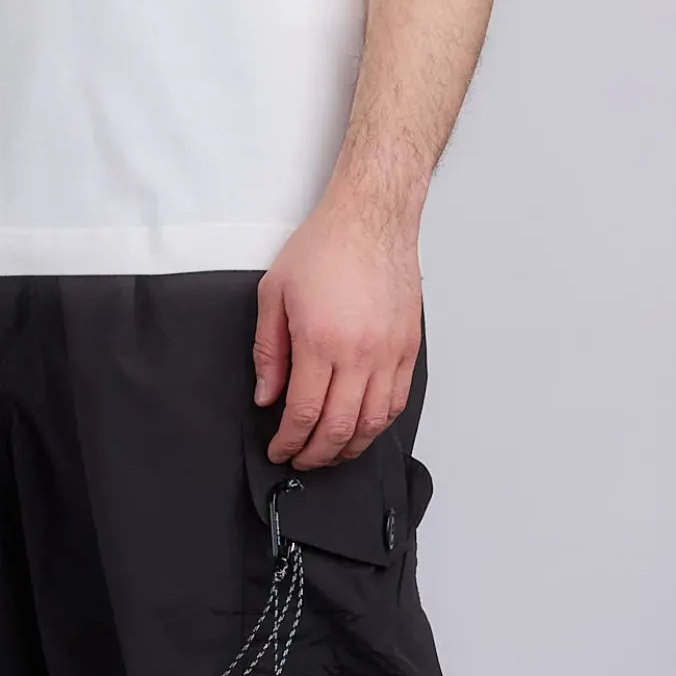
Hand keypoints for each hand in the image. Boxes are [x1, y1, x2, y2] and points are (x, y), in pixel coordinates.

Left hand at [253, 196, 422, 469]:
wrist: (372, 217)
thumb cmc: (325, 247)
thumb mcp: (275, 294)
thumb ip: (268, 352)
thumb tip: (266, 396)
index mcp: (321, 342)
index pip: (303, 414)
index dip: (288, 442)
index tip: (279, 450)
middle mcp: (359, 354)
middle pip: (338, 428)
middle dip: (315, 454)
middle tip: (301, 459)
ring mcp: (389, 353)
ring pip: (372, 423)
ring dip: (349, 448)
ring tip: (330, 453)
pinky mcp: (408, 348)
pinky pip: (396, 403)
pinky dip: (377, 425)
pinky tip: (361, 429)